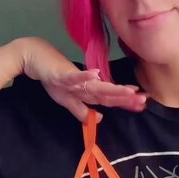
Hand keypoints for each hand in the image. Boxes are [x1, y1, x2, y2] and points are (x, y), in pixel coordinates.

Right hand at [14, 36, 146, 121]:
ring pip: (96, 86)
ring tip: (128, 91)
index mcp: (87, 91)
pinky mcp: (63, 73)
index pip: (109, 99)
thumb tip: (100, 119)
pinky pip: (75, 76)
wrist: (35, 58)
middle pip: (108, 93)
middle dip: (125, 97)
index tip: (142, 105)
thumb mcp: (67, 101)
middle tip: (143, 99)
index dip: (125, 103)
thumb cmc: (52, 78)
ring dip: (112, 88)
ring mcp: (75, 78)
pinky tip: (96, 75)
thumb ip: (82, 111)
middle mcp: (85, 84)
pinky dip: (85, 76)